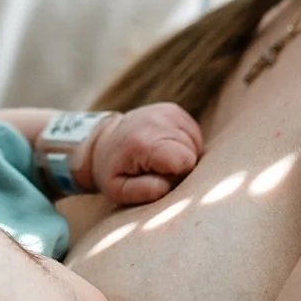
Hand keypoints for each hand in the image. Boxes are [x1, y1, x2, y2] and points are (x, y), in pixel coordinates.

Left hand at [84, 103, 203, 204]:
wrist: (104, 141)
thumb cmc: (114, 170)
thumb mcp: (119, 190)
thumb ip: (145, 191)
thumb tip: (169, 184)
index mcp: (143, 143)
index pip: (184, 161)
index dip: (177, 175)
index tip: (160, 176)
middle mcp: (156, 122)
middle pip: (191, 153)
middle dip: (180, 165)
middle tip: (157, 167)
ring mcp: (166, 112)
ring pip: (195, 143)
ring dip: (183, 154)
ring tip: (160, 158)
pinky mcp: (173, 109)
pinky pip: (193, 133)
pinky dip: (185, 143)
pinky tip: (166, 146)